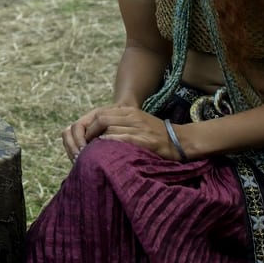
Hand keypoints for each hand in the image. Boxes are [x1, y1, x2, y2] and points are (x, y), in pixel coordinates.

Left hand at [63, 104, 182, 162]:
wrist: (181, 141)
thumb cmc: (157, 134)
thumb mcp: (137, 122)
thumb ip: (119, 123)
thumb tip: (98, 132)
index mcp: (128, 111)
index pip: (99, 113)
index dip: (88, 125)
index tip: (82, 137)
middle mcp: (131, 116)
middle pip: (100, 119)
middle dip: (89, 132)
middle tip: (84, 146)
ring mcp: (138, 126)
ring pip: (108, 127)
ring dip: (96, 140)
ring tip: (91, 151)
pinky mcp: (144, 139)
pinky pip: (121, 138)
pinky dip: (109, 142)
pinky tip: (104, 149)